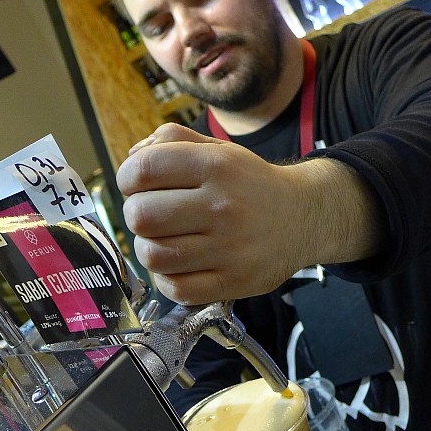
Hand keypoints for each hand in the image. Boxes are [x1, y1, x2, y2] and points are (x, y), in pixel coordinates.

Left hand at [117, 125, 301, 304]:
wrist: (303, 217)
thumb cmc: (248, 183)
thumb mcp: (218, 149)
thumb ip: (173, 142)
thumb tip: (133, 156)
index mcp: (216, 166)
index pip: (143, 169)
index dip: (127, 177)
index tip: (135, 184)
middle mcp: (222, 206)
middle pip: (141, 216)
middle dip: (135, 213)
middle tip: (152, 214)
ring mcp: (229, 248)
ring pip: (153, 255)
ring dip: (149, 248)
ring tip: (164, 240)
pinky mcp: (233, 281)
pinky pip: (176, 288)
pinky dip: (166, 278)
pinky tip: (177, 264)